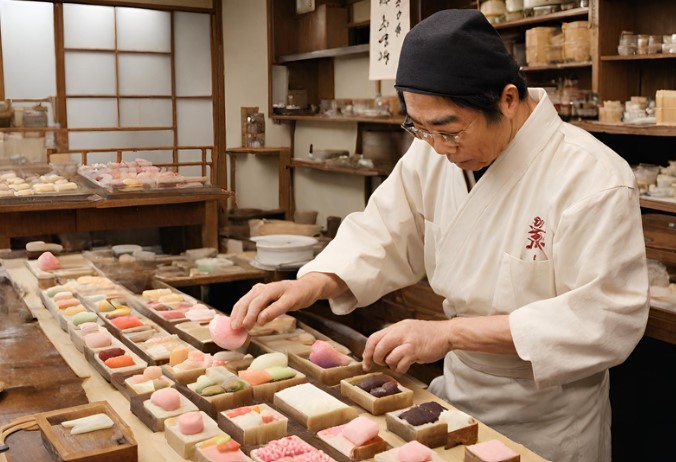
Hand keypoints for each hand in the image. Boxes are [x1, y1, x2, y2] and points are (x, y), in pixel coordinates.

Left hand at [230, 272, 346, 330]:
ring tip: (246, 325)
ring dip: (251, 313)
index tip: (230, 327)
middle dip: (240, 315)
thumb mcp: (271, 304)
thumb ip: (259, 312)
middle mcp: (266, 288)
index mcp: (259, 290)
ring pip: (260, 300)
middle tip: (236, 328)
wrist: (309, 288)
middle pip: (249, 301)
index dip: (235, 314)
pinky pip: (278, 304)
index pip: (243, 301)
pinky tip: (262, 320)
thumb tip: (244, 326)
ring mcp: (279, 289)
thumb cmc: (287, 298)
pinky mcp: (291, 295)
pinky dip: (269, 312)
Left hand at [362, 319, 451, 373]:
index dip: (367, 352)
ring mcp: (407, 342)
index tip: (366, 362)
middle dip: (377, 359)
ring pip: (388, 357)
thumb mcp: (407, 330)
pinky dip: (400, 369)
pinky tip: (405, 367)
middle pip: (378, 348)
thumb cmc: (428, 335)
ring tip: (398, 364)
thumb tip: (379, 349)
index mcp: (396, 327)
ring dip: (390, 364)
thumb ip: (394, 337)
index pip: (373, 338)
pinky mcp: (415, 351)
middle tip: (383, 363)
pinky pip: (400, 364)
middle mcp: (399, 333)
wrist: (446, 333)